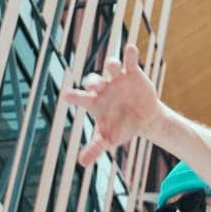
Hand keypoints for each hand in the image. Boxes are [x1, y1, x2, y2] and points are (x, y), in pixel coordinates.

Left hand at [63, 42, 162, 167]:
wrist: (144, 119)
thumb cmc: (121, 128)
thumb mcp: (108, 139)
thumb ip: (95, 148)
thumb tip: (81, 163)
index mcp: (94, 102)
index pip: (82, 98)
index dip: (74, 96)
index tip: (66, 95)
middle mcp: (104, 87)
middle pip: (95, 81)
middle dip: (94, 81)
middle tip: (94, 85)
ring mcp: (117, 78)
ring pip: (111, 68)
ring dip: (111, 65)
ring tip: (113, 65)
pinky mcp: (132, 73)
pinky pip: (129, 61)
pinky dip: (129, 54)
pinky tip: (130, 48)